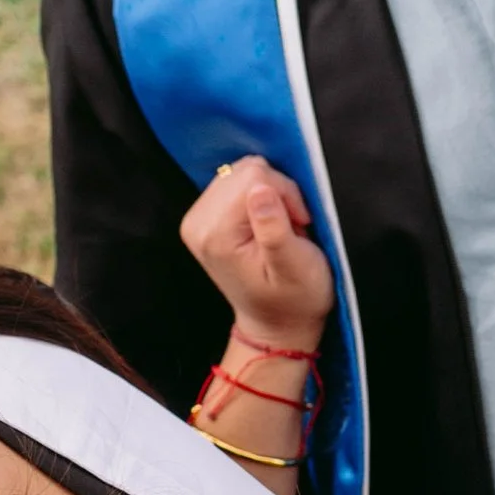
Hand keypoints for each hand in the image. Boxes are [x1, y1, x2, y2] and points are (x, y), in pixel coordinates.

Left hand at [180, 157, 333, 350]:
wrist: (277, 324)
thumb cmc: (294, 299)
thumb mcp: (295, 266)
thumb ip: (274, 228)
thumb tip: (260, 188)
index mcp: (215, 234)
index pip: (255, 176)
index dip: (286, 195)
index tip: (297, 225)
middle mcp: (197, 223)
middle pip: (245, 170)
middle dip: (277, 193)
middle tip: (289, 228)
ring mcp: (198, 219)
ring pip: (242, 172)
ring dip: (270, 194)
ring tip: (279, 228)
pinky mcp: (206, 217)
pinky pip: (237, 182)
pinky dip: (260, 197)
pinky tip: (267, 223)